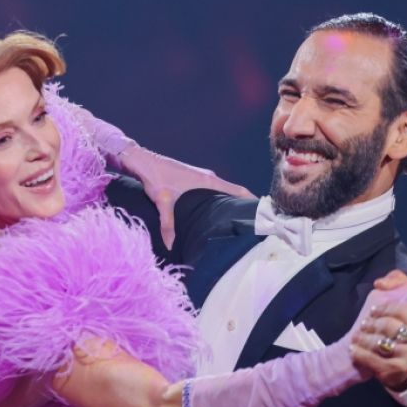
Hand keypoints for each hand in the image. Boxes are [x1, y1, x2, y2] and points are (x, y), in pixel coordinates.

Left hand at [123, 146, 255, 248]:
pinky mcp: (194, 179)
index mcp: (209, 181)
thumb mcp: (162, 201)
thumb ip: (168, 224)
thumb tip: (171, 245)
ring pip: (223, 192)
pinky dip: (219, 201)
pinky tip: (214, 215)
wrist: (142, 161)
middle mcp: (209, 178)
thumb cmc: (155, 178)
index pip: (239, 191)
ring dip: (230, 204)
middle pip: (234, 193)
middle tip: (250, 225)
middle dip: (243, 207)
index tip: (263, 215)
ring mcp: (202, 178)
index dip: (253, 201)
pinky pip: (214, 191)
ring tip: (235, 223)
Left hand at [350, 271, 406, 390]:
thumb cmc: (395, 323)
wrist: (394, 361)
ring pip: (381, 343)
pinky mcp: (398, 371)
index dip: (385, 308)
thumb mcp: (399, 297)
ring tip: (356, 335)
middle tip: (364, 324)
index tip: (373, 310)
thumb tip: (381, 283)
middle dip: (372, 324)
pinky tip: (353, 348)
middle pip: (390, 326)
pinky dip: (360, 353)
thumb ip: (396, 280)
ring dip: (364, 338)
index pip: (404, 309)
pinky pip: (374, 360)